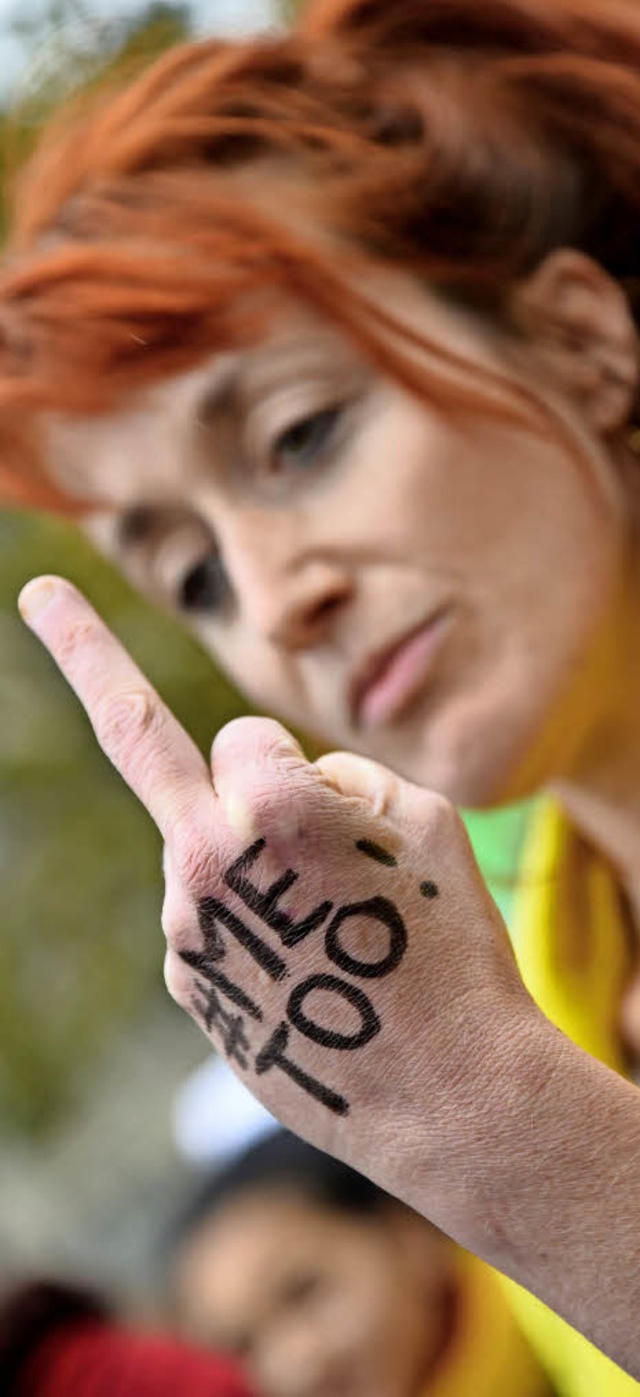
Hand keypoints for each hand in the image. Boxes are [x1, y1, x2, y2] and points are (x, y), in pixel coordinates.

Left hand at [19, 576, 541, 1218]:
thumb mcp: (423, 823)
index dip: (297, 766)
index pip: (246, 736)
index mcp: (267, 805)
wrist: (451, 1100)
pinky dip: (255, 923)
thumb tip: (269, 791)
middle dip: (85, 653)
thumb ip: (334, 777)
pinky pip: (213, 916)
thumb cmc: (451, 947)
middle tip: (38, 592)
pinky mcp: (187, 986)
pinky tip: (313, 974)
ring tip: (334, 935)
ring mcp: (185, 932)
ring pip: (202, 847)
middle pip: (149, 746)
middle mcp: (203, 864)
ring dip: (253, 859)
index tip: (326, 803)